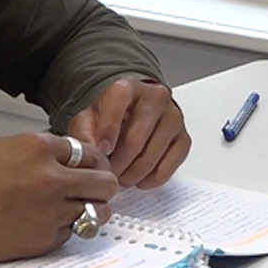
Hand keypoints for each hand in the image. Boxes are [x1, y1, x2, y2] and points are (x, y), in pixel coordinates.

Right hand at [0, 133, 117, 267]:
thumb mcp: (0, 149)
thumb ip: (37, 153)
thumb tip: (62, 161)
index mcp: (38, 147)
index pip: (89, 152)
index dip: (91, 162)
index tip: (89, 169)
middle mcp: (50, 178)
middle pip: (105, 182)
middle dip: (102, 186)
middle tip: (93, 191)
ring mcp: (49, 212)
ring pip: (97, 212)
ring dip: (92, 211)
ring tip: (78, 211)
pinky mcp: (41, 241)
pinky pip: (71, 234)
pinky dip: (66, 231)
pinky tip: (47, 227)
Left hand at [67, 77, 189, 188]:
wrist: (134, 114)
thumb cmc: (110, 118)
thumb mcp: (89, 119)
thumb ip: (83, 133)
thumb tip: (91, 153)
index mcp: (128, 88)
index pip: (119, 103)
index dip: (107, 131)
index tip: (101, 151)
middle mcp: (155, 98)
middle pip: (135, 140)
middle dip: (117, 164)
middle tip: (107, 174)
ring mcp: (173, 118)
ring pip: (151, 157)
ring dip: (132, 175)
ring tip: (121, 176)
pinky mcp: (183, 138)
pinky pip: (169, 167)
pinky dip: (151, 179)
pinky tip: (140, 178)